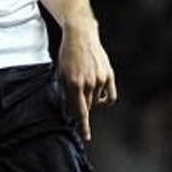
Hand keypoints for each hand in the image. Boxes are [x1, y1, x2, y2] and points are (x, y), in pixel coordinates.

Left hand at [58, 24, 117, 140]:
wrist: (81, 35)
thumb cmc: (68, 54)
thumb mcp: (61, 73)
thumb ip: (67, 92)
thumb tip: (71, 109)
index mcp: (74, 83)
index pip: (80, 111)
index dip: (83, 126)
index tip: (86, 137)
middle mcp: (89, 83)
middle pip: (87, 106)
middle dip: (82, 106)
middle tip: (77, 96)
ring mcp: (100, 79)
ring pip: (97, 101)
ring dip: (91, 99)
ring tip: (84, 83)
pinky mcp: (109, 74)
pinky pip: (110, 96)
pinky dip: (104, 99)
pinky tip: (99, 97)